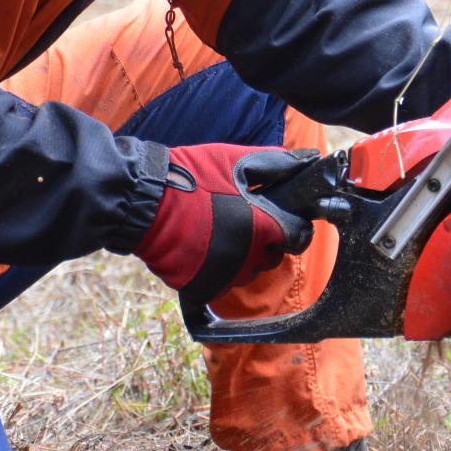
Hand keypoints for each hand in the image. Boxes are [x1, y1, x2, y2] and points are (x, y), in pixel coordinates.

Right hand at [135, 143, 315, 303]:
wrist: (143, 202)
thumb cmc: (192, 177)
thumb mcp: (236, 161)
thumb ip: (276, 164)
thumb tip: (307, 161)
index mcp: (262, 227)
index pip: (299, 238)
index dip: (294, 227)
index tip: (282, 220)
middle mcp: (248, 257)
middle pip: (273, 257)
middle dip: (266, 242)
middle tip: (243, 220)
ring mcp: (225, 276)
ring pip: (248, 272)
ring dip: (243, 257)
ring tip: (219, 231)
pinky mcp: (203, 289)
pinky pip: (222, 283)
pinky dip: (217, 270)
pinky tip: (203, 247)